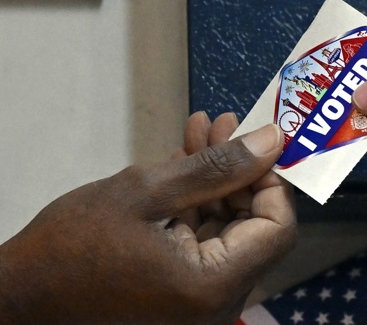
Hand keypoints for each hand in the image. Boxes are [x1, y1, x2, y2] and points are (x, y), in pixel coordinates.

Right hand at [0, 112, 295, 323]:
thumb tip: (271, 141)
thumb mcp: (146, 191)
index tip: (255, 142)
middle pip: (255, 225)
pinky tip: (185, 163)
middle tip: (223, 127)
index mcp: (213, 285)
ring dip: (217, 179)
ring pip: (229, 227)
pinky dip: (199, 202)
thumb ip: (217, 167)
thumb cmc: (72, 247)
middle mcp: (217, 302)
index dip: (272, 180)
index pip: (277, 227)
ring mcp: (200, 300)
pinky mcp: (183, 291)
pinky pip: (206, 240)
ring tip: (201, 134)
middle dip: (240, 170)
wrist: (22, 293)